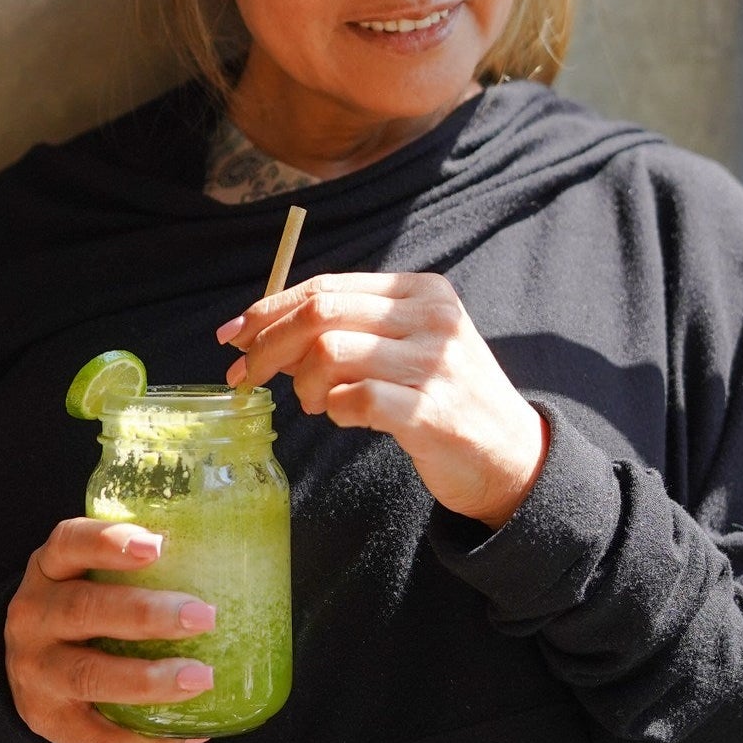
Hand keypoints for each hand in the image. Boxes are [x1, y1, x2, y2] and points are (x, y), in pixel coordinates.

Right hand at [4, 518, 217, 742]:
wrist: (18, 665)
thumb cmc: (81, 608)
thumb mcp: (88, 575)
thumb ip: (138, 566)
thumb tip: (239, 562)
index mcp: (49, 570)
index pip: (68, 544)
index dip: (108, 543)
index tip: (156, 546)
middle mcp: (33, 617)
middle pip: (83, 611)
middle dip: (146, 615)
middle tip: (204, 617)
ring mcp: (36, 672)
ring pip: (88, 676)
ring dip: (149, 680)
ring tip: (201, 678)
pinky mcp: (48, 722)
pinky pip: (97, 739)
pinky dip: (145, 741)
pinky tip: (186, 736)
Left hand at [216, 271, 548, 529]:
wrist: (509, 455)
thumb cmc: (443, 397)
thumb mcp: (408, 344)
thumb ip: (351, 328)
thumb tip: (263, 331)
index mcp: (421, 292)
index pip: (327, 287)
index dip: (270, 310)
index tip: (233, 336)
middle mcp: (430, 319)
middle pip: (321, 312)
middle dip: (268, 345)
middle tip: (245, 376)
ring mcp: (433, 365)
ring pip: (329, 353)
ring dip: (303, 385)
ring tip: (314, 404)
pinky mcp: (432, 413)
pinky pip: (354, 400)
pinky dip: (334, 410)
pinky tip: (343, 417)